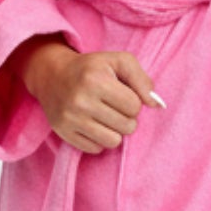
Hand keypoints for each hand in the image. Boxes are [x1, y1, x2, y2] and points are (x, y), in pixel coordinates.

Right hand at [18, 39, 159, 153]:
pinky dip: (99, 140)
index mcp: (96, 80)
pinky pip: (96, 149)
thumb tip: (157, 105)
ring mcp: (70, 119)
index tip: (122, 95)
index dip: (133, 102)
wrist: (52, 74)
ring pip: (113, 142)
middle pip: (127, 127)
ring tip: (106, 117)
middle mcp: (81, 101)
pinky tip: (93, 125)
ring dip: (115, 131)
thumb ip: (142, 80)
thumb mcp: (118, 61)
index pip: (134, 106)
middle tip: (114, 107)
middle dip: (126, 118)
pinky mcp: (63, 133)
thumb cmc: (91, 68)